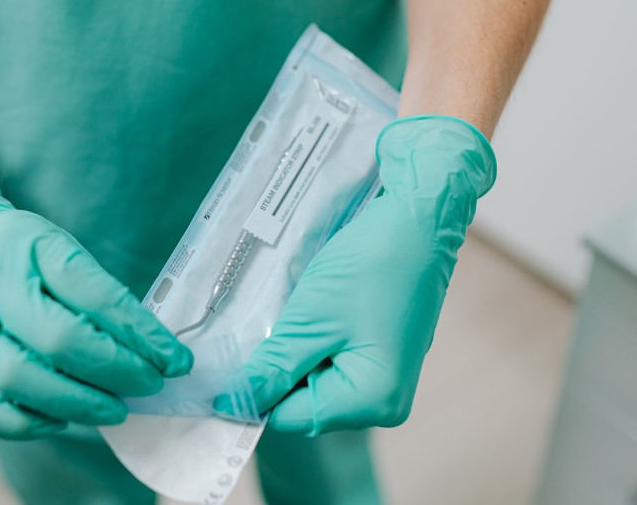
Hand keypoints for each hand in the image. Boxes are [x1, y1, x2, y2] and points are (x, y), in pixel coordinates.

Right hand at [0, 162, 192, 438]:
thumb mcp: (67, 254)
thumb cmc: (24, 256)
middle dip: (112, 372)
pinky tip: (58, 419)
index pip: (94, 295)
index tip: (175, 361)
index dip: (140, 335)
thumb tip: (155, 355)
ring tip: (112, 409)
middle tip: (146, 386)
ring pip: (14, 377)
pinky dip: (23, 423)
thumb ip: (104, 300)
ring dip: (75, 403)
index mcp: (30, 246)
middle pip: (54, 339)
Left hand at [244, 116, 494, 434]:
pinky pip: (332, 360)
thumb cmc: (371, 266)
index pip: (290, 416)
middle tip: (250, 331)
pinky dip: (310, 342)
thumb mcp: (308, 321)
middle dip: (274, 371)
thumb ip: (271, 368)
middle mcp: (385, 401)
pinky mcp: (383, 353)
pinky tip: (305, 314)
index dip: (252, 393)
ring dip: (291, 353)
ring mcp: (386, 377)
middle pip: (304, 402)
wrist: (418, 219)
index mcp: (372, 401)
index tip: (218, 370)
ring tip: (283, 316)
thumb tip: (232, 403)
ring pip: (315, 380)